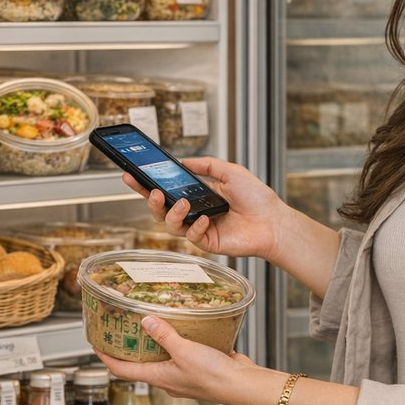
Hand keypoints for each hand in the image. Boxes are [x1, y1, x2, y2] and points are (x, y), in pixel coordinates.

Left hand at [93, 314, 257, 404]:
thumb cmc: (214, 377)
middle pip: (141, 363)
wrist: (243, 385)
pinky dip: (178, 340)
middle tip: (122, 328)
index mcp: (159, 377)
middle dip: (130, 347)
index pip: (123, 370)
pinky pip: (183, 352)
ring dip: (155, 342)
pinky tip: (183, 326)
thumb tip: (145, 322)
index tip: (96, 345)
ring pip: (163, 357)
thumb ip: (164, 336)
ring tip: (150, 321)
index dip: (107, 358)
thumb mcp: (185, 351)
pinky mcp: (200, 367)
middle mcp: (169, 378)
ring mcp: (185, 374)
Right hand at [121, 157, 289, 260]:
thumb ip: (206, 165)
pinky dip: (195, 227)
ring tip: (183, 203)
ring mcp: (199, 229)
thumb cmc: (256, 198)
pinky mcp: (208, 243)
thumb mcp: (230, 171)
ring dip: (172, 213)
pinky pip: (192, 236)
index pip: (165, 190)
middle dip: (150, 201)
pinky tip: (206, 219)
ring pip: (170, 226)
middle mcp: (194, 213)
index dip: (145, 184)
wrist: (274, 221)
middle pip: (160, 210)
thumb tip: (183, 161)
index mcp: (196, 196)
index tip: (130, 175)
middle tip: (153, 191)